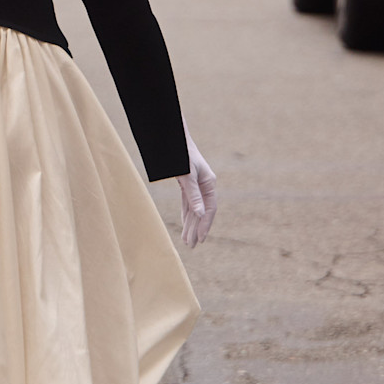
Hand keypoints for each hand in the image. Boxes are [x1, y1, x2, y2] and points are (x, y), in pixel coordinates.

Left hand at [176, 127, 217, 247]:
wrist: (174, 137)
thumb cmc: (181, 154)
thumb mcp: (187, 175)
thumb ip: (193, 194)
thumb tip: (200, 215)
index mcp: (209, 182)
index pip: (210, 209)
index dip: (205, 225)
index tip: (201, 239)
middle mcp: (205, 184)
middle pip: (202, 211)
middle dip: (196, 228)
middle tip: (191, 245)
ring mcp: (196, 183)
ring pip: (194, 207)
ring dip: (190, 223)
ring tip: (187, 240)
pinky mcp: (187, 182)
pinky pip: (188, 201)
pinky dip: (186, 212)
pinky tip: (185, 222)